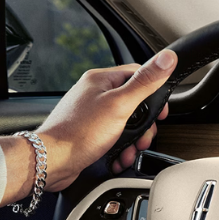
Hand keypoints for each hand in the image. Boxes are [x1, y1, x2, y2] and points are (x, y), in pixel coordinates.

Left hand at [0, 50, 176, 202]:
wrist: (52, 161)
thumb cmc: (79, 133)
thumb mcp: (120, 105)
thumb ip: (145, 82)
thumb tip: (167, 58)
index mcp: (100, 80)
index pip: (138, 74)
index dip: (154, 93)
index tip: (160, 111)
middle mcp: (95, 94)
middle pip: (135, 102)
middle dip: (144, 124)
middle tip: (143, 136)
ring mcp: (92, 113)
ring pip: (127, 122)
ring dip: (133, 140)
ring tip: (130, 149)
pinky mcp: (91, 131)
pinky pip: (115, 136)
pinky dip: (121, 147)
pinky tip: (119, 156)